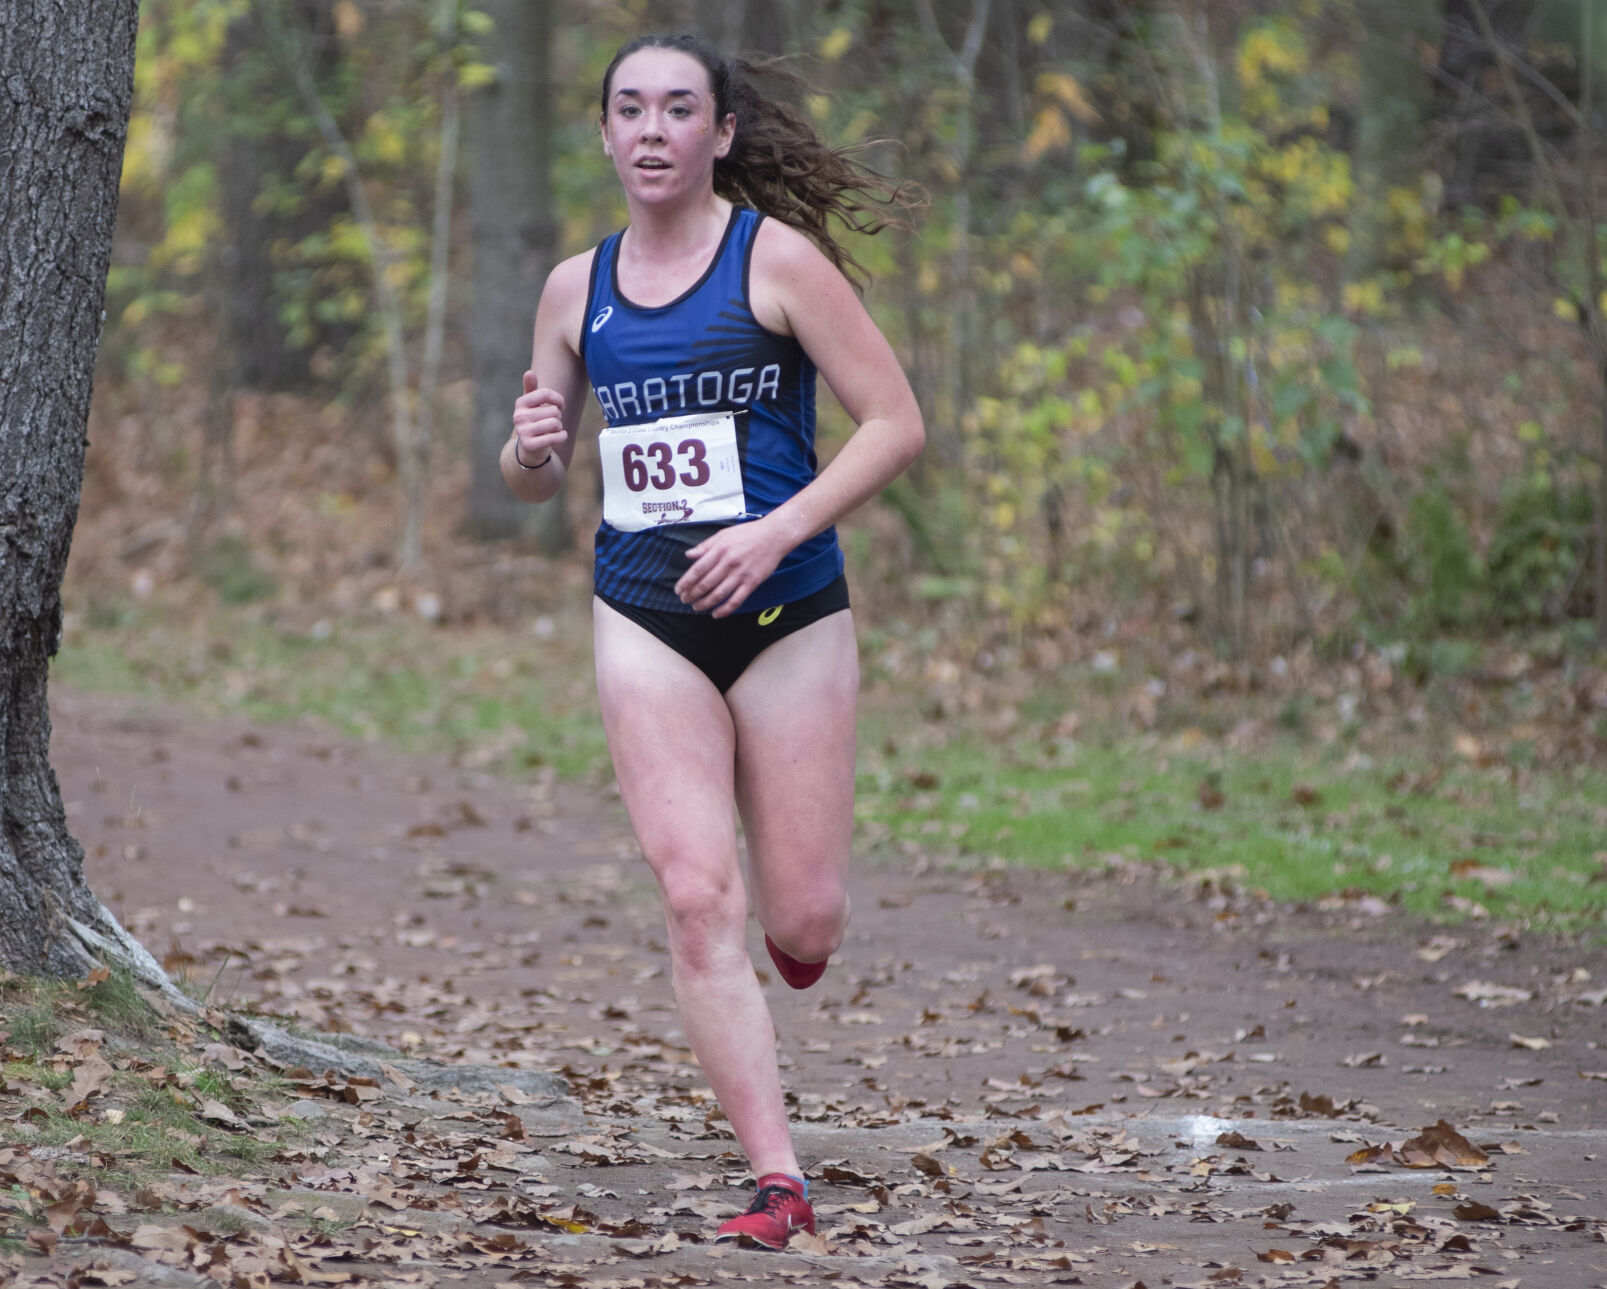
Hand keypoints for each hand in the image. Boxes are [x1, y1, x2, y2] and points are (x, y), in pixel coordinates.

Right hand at [511, 370, 566, 465]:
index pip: (545, 394)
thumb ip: (531, 388)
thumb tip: (529, 372)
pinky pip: (555, 437)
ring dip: (559, 427)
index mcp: (520, 403)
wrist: (529, 448)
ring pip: (555, 423)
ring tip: (552, 430)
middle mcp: (519, 416)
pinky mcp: (529, 445)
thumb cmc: (534, 421)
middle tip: (551, 422)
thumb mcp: (531, 404)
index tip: (561, 405)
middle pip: (553, 410)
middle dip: (558, 416)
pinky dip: (562, 437)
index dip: (558, 399)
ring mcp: (523, 431)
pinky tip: (558, 437)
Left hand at [675, 517, 790, 617]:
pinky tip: (716, 614)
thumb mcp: (723, 534)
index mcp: (719, 550)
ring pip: (718, 594)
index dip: (686, 582)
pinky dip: (724, 610)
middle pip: (705, 584)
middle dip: (692, 595)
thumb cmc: (748, 533)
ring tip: (696, 607)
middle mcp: (729, 563)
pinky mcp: (752, 583)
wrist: (774, 536)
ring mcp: (741, 574)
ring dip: (705, 604)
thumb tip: (688, 555)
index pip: (697, 570)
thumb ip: (705, 546)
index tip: (678, 590)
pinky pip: (736, 601)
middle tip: (684, 600)